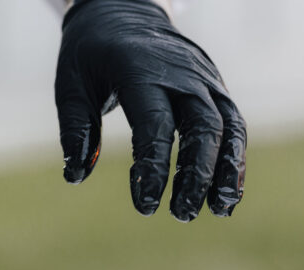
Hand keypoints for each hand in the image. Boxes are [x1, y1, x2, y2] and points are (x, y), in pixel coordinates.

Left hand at [55, 0, 245, 220]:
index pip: (155, 124)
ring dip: (227, 169)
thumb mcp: (70, 86)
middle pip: (203, 125)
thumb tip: (75, 175)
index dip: (153, 167)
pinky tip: (226, 192)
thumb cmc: (89, 54)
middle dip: (196, 174)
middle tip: (181, 215)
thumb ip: (75, 130)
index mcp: (139, 68)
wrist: (122, 9)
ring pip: (228, 124)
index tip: (145, 205)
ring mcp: (203, 75)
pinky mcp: (213, 84)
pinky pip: (232, 122)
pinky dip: (233, 157)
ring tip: (219, 210)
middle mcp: (180, 70)